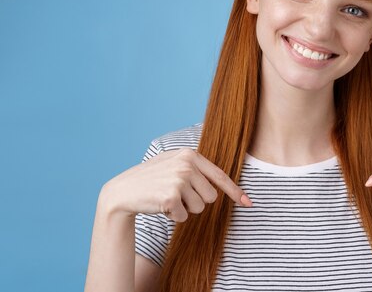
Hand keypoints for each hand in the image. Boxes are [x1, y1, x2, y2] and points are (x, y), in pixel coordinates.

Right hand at [100, 148, 252, 221]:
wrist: (123, 190)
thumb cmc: (151, 179)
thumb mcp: (173, 164)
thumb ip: (196, 169)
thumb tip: (220, 185)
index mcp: (190, 155)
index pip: (219, 175)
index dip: (235, 191)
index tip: (248, 202)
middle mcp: (187, 165)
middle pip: (211, 197)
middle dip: (197, 201)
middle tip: (177, 195)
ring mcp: (179, 180)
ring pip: (200, 208)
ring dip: (185, 209)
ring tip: (167, 198)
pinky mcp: (171, 197)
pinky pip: (184, 217)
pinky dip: (174, 216)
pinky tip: (160, 205)